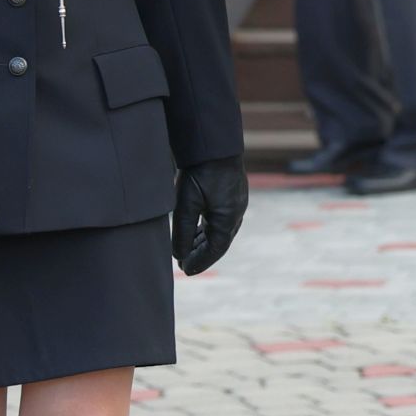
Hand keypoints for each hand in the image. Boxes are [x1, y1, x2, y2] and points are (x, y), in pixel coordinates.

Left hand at [173, 158, 247, 273]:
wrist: (215, 145)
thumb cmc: (200, 172)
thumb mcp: (186, 204)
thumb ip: (183, 232)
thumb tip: (179, 255)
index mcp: (227, 219)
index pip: (214, 250)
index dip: (199, 262)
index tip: (185, 270)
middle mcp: (235, 214)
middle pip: (219, 243)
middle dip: (201, 255)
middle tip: (184, 263)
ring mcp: (237, 204)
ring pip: (221, 232)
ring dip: (205, 243)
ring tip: (188, 250)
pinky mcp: (233, 196)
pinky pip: (223, 220)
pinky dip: (210, 230)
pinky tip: (199, 231)